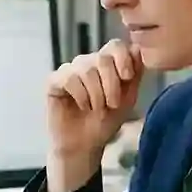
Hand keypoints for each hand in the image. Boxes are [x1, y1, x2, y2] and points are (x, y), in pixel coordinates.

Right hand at [45, 39, 141, 157]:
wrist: (85, 146)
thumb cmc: (106, 123)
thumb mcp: (128, 98)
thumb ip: (135, 74)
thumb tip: (138, 48)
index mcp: (107, 64)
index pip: (115, 45)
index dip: (123, 58)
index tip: (127, 76)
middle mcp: (87, 63)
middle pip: (102, 58)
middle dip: (111, 84)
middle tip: (112, 104)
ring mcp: (70, 70)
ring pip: (87, 69)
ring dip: (97, 94)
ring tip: (97, 109)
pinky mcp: (53, 81)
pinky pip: (70, 78)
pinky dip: (81, 96)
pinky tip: (82, 107)